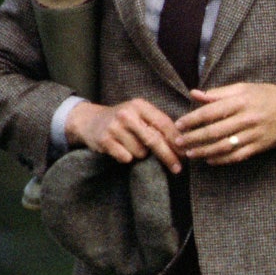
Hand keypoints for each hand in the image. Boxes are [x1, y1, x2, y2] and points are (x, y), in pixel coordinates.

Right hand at [65, 97, 182, 170]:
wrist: (89, 121)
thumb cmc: (123, 121)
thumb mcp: (139, 115)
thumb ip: (158, 125)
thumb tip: (183, 144)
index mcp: (140, 105)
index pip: (163, 124)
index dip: (176, 140)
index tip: (186, 153)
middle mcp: (127, 114)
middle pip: (154, 140)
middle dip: (168, 156)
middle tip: (178, 168)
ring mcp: (114, 127)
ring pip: (140, 152)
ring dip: (140, 155)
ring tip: (130, 145)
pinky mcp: (104, 140)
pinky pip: (126, 158)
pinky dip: (126, 158)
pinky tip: (120, 149)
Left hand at [174, 82, 275, 163]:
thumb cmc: (269, 95)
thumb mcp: (245, 88)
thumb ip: (219, 93)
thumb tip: (195, 94)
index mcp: (241, 101)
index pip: (210, 111)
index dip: (192, 120)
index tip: (179, 125)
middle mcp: (247, 118)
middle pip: (214, 131)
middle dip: (193, 138)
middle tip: (179, 142)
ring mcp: (254, 134)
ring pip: (224, 146)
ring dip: (204, 152)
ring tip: (191, 154)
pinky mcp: (260, 146)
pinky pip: (237, 156)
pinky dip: (222, 160)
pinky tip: (210, 160)